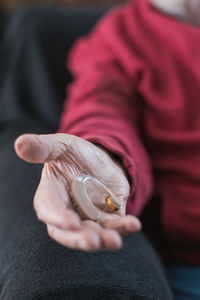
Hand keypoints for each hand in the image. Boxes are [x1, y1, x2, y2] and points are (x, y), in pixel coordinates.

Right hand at [14, 133, 140, 250]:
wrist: (100, 157)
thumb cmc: (75, 153)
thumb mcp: (61, 146)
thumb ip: (42, 148)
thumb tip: (19, 144)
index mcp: (51, 195)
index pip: (49, 210)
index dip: (57, 217)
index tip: (70, 222)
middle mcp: (68, 210)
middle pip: (68, 233)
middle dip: (79, 239)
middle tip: (91, 241)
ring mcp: (89, 216)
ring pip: (93, 234)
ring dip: (103, 239)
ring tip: (115, 241)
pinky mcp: (108, 217)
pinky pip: (114, 225)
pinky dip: (123, 227)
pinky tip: (134, 225)